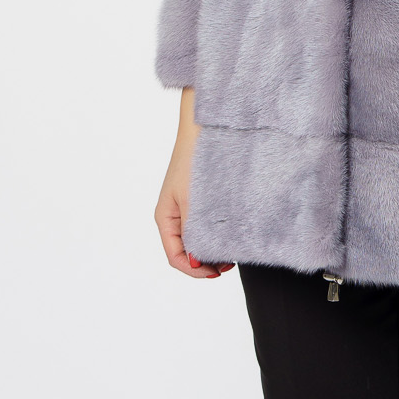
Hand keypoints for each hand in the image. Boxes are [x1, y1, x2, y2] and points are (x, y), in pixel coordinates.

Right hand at [154, 88, 234, 278]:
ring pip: (198, 238)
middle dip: (206, 262)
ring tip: (233, 250)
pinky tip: (232, 232)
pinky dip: (217, 232)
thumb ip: (193, 231)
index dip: (195, 271)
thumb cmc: (194, 159)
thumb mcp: (192, 201)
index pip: (175, 257)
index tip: (218, 272)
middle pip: (187, 251)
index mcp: (165, 218)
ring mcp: (187, 206)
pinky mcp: (202, 197)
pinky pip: (207, 222)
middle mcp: (174, 215)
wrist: (204, 127)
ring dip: (213, 247)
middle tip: (230, 263)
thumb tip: (196, 260)